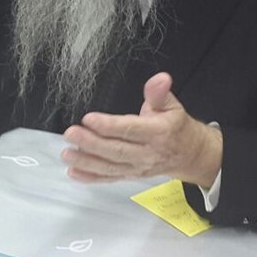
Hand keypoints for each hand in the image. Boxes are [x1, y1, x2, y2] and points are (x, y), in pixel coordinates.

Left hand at [61, 72, 222, 188]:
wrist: (190, 155)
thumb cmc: (176, 127)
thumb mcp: (172, 106)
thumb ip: (159, 93)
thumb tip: (160, 78)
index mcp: (158, 133)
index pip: (130, 130)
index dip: (109, 126)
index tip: (89, 119)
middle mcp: (147, 153)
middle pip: (116, 150)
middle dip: (91, 143)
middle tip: (70, 133)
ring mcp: (138, 168)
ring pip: (110, 166)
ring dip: (86, 161)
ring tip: (67, 153)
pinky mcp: (130, 176)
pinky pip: (109, 178)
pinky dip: (91, 177)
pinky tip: (73, 172)